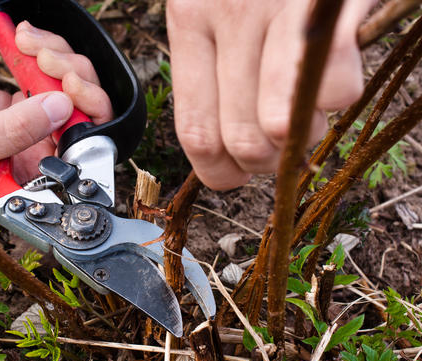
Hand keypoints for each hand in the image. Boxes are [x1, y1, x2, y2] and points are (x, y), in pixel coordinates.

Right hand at [0, 21, 111, 190]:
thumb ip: (14, 131)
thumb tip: (61, 107)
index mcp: (32, 176)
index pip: (81, 152)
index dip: (87, 119)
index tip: (71, 88)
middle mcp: (37, 151)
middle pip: (83, 114)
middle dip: (74, 78)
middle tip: (48, 58)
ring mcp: (31, 122)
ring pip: (69, 88)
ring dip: (57, 58)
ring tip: (28, 43)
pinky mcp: (20, 98)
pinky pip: (47, 72)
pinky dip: (42, 51)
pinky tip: (24, 39)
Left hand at [166, 0, 376, 189]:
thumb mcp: (212, 10)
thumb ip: (214, 72)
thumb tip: (228, 149)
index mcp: (191, 22)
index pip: (196, 131)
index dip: (219, 172)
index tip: (235, 175)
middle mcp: (230, 17)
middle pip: (242, 139)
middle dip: (267, 163)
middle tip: (279, 148)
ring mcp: (281, 11)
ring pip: (286, 125)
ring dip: (304, 135)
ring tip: (304, 110)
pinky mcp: (329, 7)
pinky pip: (337, 89)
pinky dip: (339, 96)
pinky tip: (331, 73)